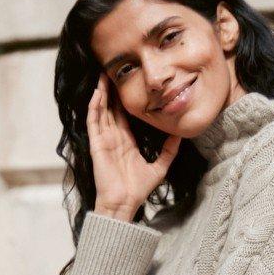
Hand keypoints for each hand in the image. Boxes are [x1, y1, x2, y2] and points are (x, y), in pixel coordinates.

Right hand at [88, 71, 181, 219]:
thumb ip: (168, 151)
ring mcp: (104, 140)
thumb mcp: (159, 167)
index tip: (128, 83)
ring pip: (101, 111)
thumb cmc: (138, 190)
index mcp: (126, 142)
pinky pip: (93, 122)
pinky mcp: (97, 145)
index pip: (124, 115)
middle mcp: (114, 138)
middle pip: (111, 109)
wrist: (124, 203)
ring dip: (101, 93)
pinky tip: (97, 93)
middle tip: (113, 71)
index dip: (124, 99)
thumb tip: (180, 136)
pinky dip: (94, 107)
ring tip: (102, 76)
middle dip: (111, 91)